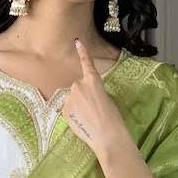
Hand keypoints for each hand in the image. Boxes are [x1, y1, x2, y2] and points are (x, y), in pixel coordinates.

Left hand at [60, 37, 133, 159]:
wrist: (107, 136)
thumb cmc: (112, 118)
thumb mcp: (106, 98)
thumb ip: (94, 92)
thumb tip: (86, 97)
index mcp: (93, 80)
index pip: (87, 64)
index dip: (82, 52)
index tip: (77, 42)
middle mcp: (78, 85)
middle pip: (78, 87)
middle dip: (83, 97)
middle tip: (94, 110)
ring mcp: (69, 98)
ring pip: (72, 99)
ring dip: (78, 106)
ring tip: (89, 118)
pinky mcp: (64, 110)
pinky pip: (68, 109)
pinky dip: (74, 115)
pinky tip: (83, 122)